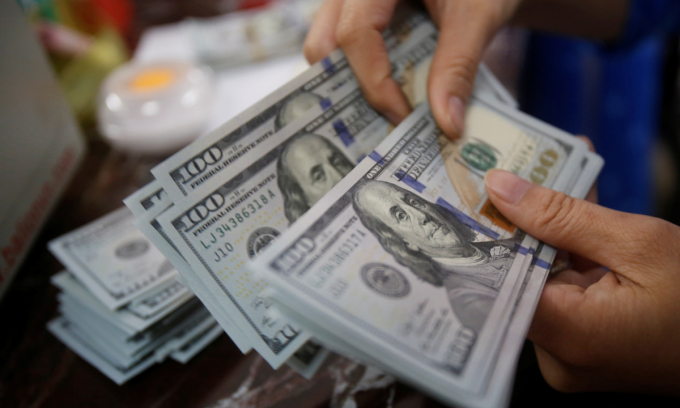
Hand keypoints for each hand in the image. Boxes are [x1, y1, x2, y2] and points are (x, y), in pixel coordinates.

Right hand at [303, 0, 521, 136]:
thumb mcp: (477, 16)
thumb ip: (459, 66)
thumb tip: (447, 126)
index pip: (356, 32)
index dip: (374, 82)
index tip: (402, 117)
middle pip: (325, 43)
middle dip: (350, 88)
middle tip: (386, 121)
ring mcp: (351, 2)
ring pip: (328, 46)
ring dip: (354, 83)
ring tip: (389, 110)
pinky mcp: (361, 14)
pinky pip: (346, 48)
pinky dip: (364, 75)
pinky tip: (393, 95)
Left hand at [485, 169, 679, 394]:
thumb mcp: (638, 244)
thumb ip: (562, 216)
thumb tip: (501, 188)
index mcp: (569, 336)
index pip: (496, 281)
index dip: (483, 234)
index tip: (472, 192)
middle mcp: (559, 353)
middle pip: (518, 275)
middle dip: (520, 219)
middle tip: (510, 170)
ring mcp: (570, 350)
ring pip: (542, 275)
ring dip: (549, 228)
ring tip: (548, 173)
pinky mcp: (582, 340)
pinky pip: (563, 287)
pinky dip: (569, 250)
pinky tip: (573, 206)